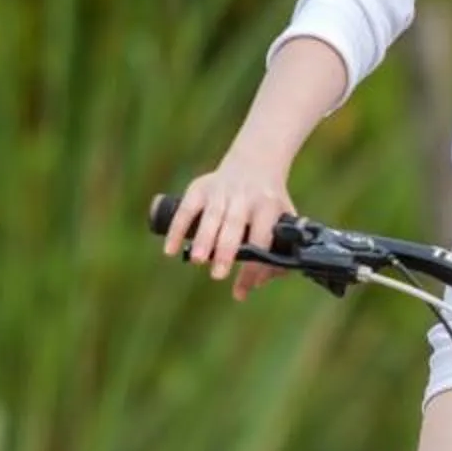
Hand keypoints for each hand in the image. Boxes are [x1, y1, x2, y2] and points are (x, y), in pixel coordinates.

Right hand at [162, 153, 294, 300]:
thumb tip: (259, 283)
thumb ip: (277, 250)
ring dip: (203, 239)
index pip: (262, 238)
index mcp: (268, 205)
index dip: (254, 264)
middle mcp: (245, 196)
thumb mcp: (281, 219)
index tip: (245, 288)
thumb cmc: (268, 202)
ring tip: (197, 260)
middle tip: (218, 275)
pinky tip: (170, 250)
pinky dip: (177, 229)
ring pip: (212, 216)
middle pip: (235, 224)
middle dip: (226, 250)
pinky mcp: (201, 186)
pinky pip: (187, 208)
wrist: (255, 162)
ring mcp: (222, 190)